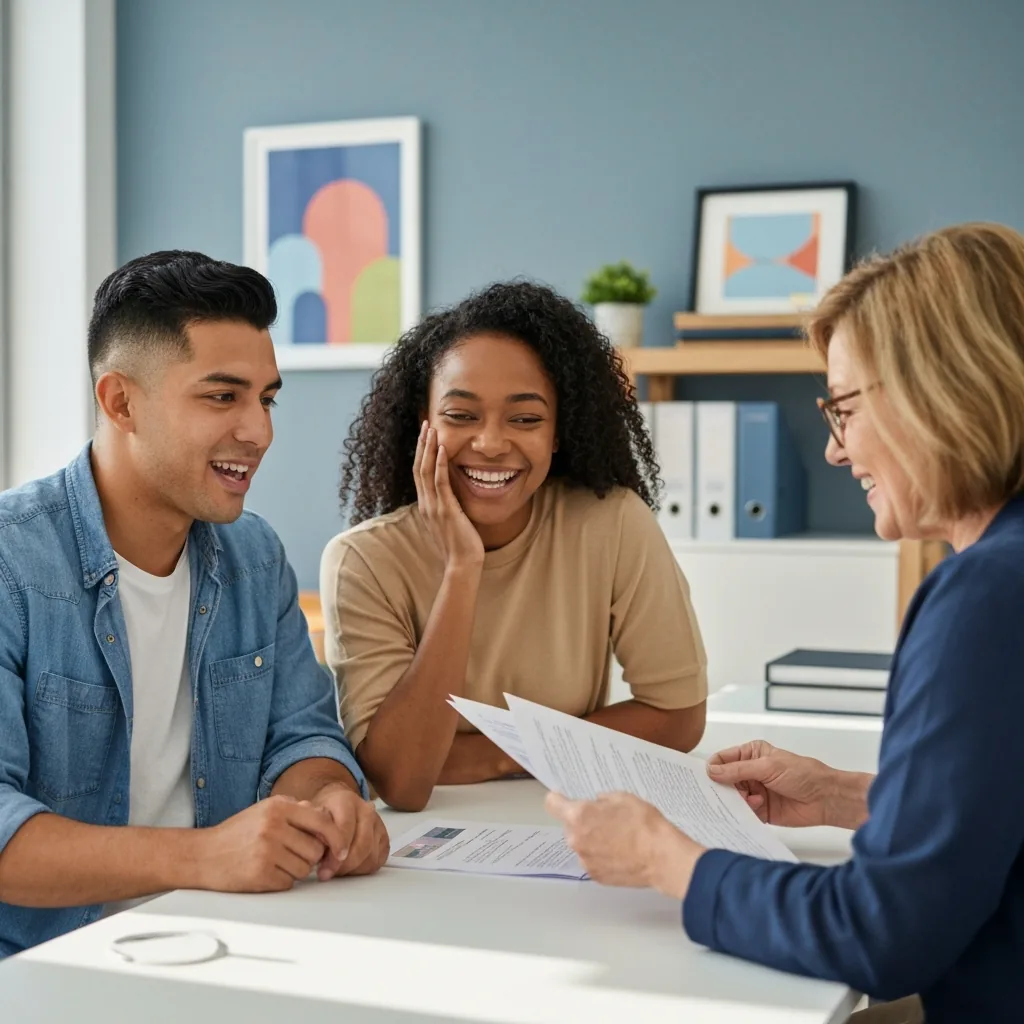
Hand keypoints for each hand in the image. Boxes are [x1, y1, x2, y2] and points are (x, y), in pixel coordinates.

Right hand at [196, 796, 345, 892]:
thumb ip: (296, 810)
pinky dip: (281, 881)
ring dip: (295, 870)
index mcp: (278, 807)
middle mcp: (274, 826)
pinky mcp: (260, 874)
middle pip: (316, 850)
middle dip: (309, 857)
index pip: (322, 821)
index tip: (342, 850)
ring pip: (304, 868)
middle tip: (291, 855)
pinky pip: (288, 883)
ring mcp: (266, 851)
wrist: (202, 855)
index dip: (336, 838)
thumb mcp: (266, 810)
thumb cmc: (237, 833)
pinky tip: (264, 872)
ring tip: (274, 862)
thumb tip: (327, 817)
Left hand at [310, 783, 389, 878]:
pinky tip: (348, 869)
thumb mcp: (311, 818)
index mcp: (346, 801)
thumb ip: (313, 833)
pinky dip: (363, 869)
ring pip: (371, 855)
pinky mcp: (384, 838)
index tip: (324, 865)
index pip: (346, 826)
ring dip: (352, 869)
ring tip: (335, 871)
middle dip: (344, 865)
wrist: (335, 804)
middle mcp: (367, 810)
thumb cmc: (321, 814)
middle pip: (363, 844)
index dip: (336, 848)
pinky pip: (378, 861)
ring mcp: (378, 823)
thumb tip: (318, 855)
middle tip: (326, 874)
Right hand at [414, 421, 483, 569]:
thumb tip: (451, 494)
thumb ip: (447, 506)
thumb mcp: (450, 520)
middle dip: (421, 444)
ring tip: (431, 429)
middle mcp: (426, 504)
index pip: (419, 474)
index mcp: (426, 506)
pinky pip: (440, 483)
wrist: (462, 564)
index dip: (420, 453)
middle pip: (418, 467)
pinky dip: (439, 464)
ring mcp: (434, 507)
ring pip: (425, 471)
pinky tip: (442, 449)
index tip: (425, 436)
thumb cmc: (459, 544)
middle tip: (425, 424)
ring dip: (428, 448)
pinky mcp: (446, 510)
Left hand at [545, 791, 704, 899]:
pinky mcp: (596, 876)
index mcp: (579, 816)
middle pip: (569, 825)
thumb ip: (601, 800)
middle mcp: (576, 840)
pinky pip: (592, 860)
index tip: (563, 797)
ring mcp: (585, 860)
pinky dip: (601, 855)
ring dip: (592, 839)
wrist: (662, 858)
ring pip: (581, 843)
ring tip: (617, 837)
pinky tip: (620, 852)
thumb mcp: (622, 798)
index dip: (557, 798)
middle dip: (582, 821)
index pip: (552, 804)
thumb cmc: (644, 824)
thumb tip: (596, 805)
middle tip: (605, 819)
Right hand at [707, 740, 837, 827]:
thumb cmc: (803, 774)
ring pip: (733, 798)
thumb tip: (712, 771)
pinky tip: (757, 807)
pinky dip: (745, 812)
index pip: (723, 759)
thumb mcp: (768, 766)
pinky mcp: (760, 810)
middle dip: (723, 787)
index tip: (706, 779)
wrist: (826, 799)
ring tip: (750, 799)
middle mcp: (750, 772)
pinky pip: (744, 812)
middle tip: (725, 793)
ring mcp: (755, 791)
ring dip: (737, 800)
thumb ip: (738, 770)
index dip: (713, 768)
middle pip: (724, 781)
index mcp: (751, 754)